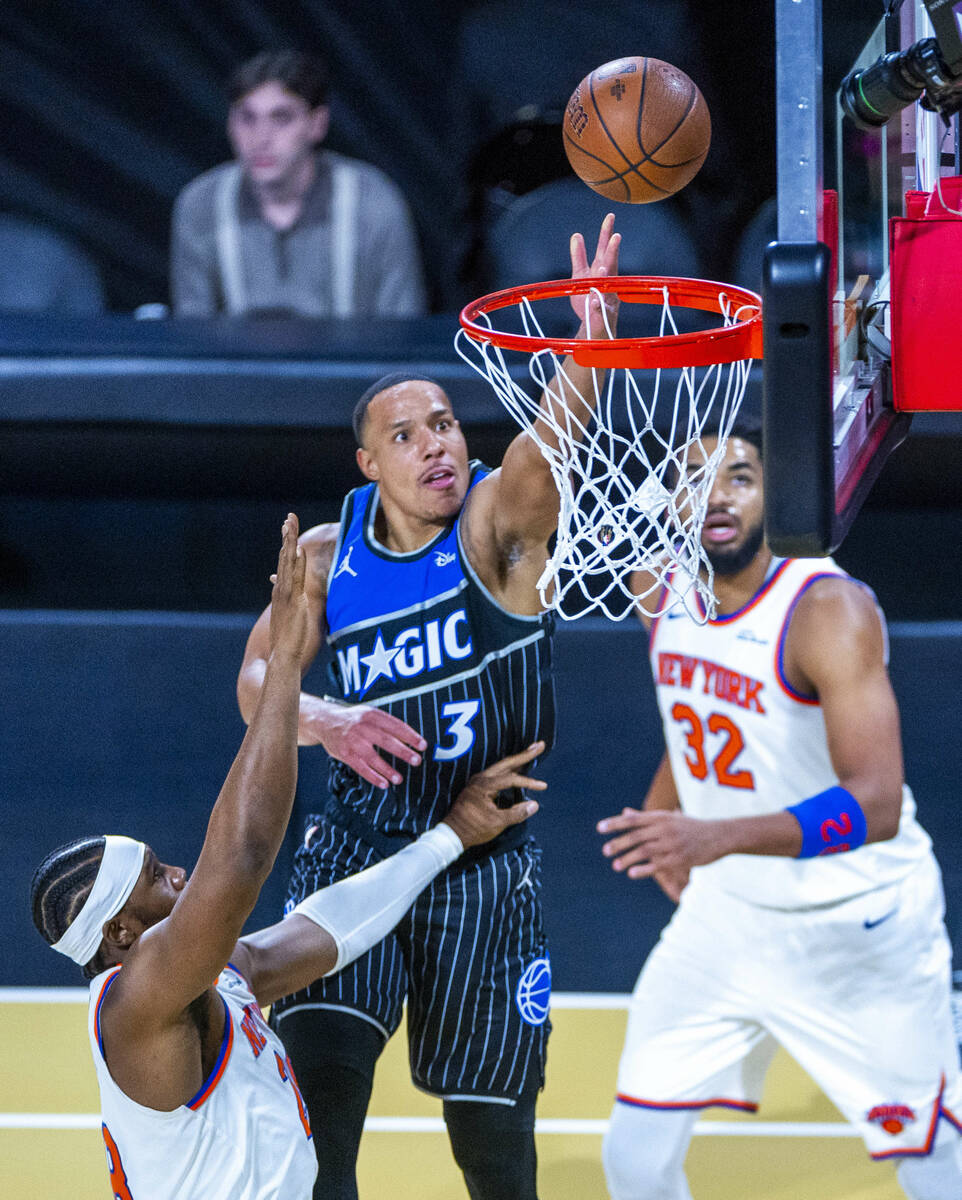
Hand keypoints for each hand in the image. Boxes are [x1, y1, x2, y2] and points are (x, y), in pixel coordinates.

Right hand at [268, 514, 309, 661]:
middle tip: (289, 517)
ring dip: (289, 542)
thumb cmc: (288, 639)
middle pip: (284, 556)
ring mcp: (286, 593)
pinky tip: (297, 549)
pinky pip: (295, 577)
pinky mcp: (294, 600)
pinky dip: (296, 562)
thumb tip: (295, 600)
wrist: (282, 654)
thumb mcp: (289, 617)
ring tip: (290, 524)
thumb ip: (290, 605)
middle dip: (287, 536)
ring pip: (288, 562)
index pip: (284, 562)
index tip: (288, 528)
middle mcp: (281, 589)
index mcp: (281, 591)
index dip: (286, 544)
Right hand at [303, 698, 426, 788]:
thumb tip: (410, 738)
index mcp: (372, 715)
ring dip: (388, 769)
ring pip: (373, 758)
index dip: (410, 736)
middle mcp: (362, 727)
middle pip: (386, 741)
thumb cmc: (353, 719)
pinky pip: (361, 768)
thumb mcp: (369, 713)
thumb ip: (387, 723)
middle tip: (416, 760)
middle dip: (403, 752)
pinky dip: (373, 777)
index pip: (395, 725)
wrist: (325, 721)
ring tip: (399, 779)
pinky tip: (384, 783)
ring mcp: (353, 741)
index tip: (422, 745)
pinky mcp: (345, 754)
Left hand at [443, 742, 546, 847]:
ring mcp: (478, 781)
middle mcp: (481, 778)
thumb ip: (516, 814)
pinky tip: (516, 769)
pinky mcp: (478, 786)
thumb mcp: (496, 823)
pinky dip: (510, 769)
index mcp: (484, 785)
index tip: (543, 786)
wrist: (453, 833)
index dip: (528, 782)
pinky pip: (497, 773)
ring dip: (517, 760)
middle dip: (524, 754)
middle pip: (507, 763)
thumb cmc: (473, 828)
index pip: (511, 779)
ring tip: (531, 753)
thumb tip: (534, 805)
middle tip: (540, 745)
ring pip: (502, 766)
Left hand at [569, 212, 620, 336]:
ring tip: (601, 267)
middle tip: (615, 236)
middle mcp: (608, 280)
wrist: (591, 325)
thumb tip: (576, 235)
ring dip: (604, 276)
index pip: (604, 248)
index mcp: (601, 269)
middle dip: (612, 251)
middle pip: (610, 262)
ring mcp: (608, 295)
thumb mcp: (579, 275)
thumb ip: (578, 257)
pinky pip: (599, 308)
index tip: (610, 216)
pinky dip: (596, 305)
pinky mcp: (604, 312)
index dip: (606, 233)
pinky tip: (593, 303)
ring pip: (607, 284)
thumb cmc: (586, 299)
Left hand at [597, 808, 726, 889]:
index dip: (615, 823)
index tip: (599, 828)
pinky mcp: (680, 859)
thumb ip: (646, 818)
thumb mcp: (670, 818)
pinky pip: (658, 865)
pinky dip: (643, 869)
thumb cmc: (691, 827)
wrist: (720, 835)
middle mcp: (665, 828)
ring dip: (627, 858)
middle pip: (636, 835)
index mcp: (661, 817)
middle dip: (618, 843)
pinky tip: (631, 874)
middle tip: (605, 851)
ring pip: (644, 851)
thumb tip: (624, 813)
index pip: (633, 819)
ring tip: (615, 865)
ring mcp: (672, 844)